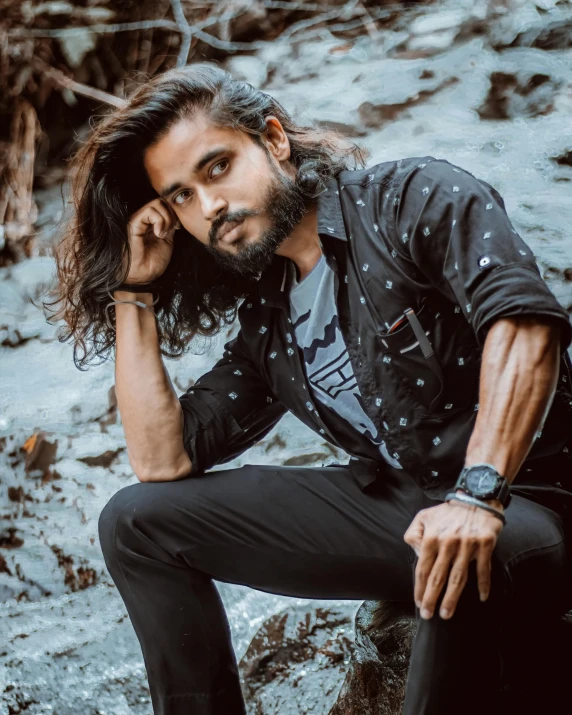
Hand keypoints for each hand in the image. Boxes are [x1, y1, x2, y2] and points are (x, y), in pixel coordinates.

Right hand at [122, 198, 180, 284]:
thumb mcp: (166, 244)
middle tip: (172, 230)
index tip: (177, 228)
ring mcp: (139, 220)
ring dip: (166, 218)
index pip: (164, 207)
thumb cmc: (151, 264)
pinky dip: (160, 220)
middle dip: (172, 214)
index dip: (174, 214)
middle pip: (162, 201)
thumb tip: (175, 219)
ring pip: (157, 203)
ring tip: (163, 234)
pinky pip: (150, 209)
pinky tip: (159, 234)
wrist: (142, 276)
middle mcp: (144, 220)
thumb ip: (169, 229)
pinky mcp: (134, 222)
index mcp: (151, 225)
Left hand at [403, 495, 503, 619]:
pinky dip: (483, 585)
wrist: (476, 498)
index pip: (423, 568)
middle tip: (428, 616)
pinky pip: (483, 569)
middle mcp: (448, 543)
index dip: (419, 587)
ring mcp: (467, 545)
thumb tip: (413, 551)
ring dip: (452, 598)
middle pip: (438, 577)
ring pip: (458, 578)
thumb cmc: (448, 512)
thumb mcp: (424, 517)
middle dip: (431, 598)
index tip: (418, 602)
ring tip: (446, 614)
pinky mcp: (485, 544)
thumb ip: (414, 533)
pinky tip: (481, 598)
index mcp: (431, 537)